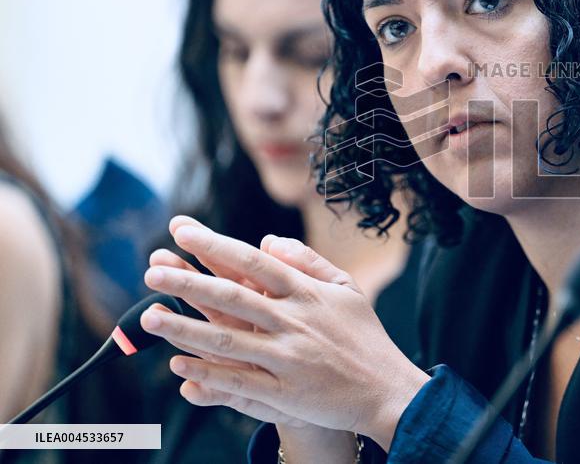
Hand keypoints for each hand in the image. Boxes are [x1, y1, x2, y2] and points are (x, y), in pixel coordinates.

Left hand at [140, 216, 429, 450]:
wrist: (386, 389)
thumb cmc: (364, 336)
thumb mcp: (346, 287)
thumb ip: (307, 261)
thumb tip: (268, 240)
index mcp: (307, 292)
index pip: (253, 262)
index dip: (215, 245)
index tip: (181, 230)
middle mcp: (295, 321)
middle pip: (233, 297)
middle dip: (189, 282)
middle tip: (151, 271)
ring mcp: (288, 358)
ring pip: (229, 340)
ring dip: (186, 328)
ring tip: (149, 316)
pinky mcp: (285, 394)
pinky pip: (240, 382)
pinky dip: (209, 374)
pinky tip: (178, 366)